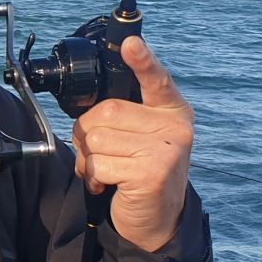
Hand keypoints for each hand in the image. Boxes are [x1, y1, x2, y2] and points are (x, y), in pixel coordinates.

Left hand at [70, 37, 193, 253]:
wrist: (157, 217)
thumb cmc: (141, 169)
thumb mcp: (142, 135)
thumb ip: (125, 114)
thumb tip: (89, 108)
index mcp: (172, 108)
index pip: (156, 79)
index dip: (143, 60)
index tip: (131, 43)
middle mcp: (174, 125)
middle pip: (106, 112)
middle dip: (86, 133)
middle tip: (98, 151)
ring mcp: (166, 149)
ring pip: (96, 139)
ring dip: (88, 159)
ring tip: (107, 170)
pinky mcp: (152, 173)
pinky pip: (99, 165)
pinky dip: (94, 177)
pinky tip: (110, 184)